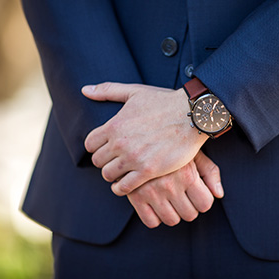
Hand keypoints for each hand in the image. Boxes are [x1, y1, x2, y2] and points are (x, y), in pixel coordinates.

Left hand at [82, 83, 207, 195]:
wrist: (193, 115)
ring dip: (112, 175)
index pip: (89, 145)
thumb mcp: (134, 91)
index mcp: (114, 125)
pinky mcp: (148, 171)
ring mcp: (133, 158)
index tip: (106, 148)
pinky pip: (123, 187)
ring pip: (108, 175)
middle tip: (114, 161)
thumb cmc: (164, 102)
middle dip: (104, 161)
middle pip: (97, 161)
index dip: (96, 148)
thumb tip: (85, 90)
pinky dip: (121, 188)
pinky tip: (125, 184)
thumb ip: (107, 91)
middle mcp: (120, 143)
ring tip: (121, 172)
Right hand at [126, 151, 221, 227]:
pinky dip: (155, 218)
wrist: (138, 136)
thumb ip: (210, 172)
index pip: (205, 204)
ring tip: (170, 201)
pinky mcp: (135, 197)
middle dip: (189, 207)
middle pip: (190, 215)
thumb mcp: (194, 153)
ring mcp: (151, 193)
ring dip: (174, 214)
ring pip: (171, 220)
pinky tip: (156, 205)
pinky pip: (151, 222)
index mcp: (187, 174)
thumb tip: (218, 195)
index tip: (197, 194)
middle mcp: (169, 185)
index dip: (203, 200)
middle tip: (183, 197)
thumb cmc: (172, 145)